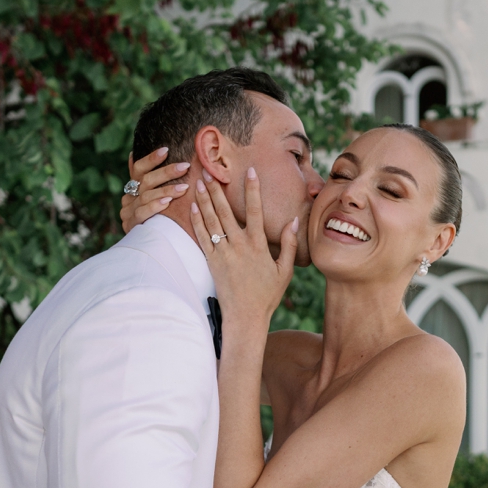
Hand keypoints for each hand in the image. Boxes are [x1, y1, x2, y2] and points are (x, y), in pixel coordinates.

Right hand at [120, 145, 190, 232]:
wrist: (146, 248)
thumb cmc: (158, 217)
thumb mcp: (155, 197)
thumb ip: (154, 180)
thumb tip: (147, 153)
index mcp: (134, 187)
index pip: (138, 168)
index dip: (151, 159)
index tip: (166, 149)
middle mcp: (129, 198)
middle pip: (146, 180)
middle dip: (166, 172)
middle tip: (185, 166)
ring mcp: (128, 212)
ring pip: (146, 196)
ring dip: (166, 190)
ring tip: (184, 187)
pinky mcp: (131, 225)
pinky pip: (142, 213)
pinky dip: (155, 206)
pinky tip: (167, 202)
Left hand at [188, 165, 295, 335]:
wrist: (245, 316)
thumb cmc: (267, 294)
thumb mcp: (285, 270)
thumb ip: (290, 245)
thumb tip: (294, 220)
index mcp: (258, 245)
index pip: (255, 211)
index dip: (253, 190)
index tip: (251, 171)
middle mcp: (239, 246)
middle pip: (226, 211)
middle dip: (218, 189)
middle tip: (210, 170)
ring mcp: (223, 253)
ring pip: (211, 221)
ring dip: (205, 200)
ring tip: (199, 182)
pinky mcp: (211, 262)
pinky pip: (202, 237)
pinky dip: (197, 221)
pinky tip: (194, 207)